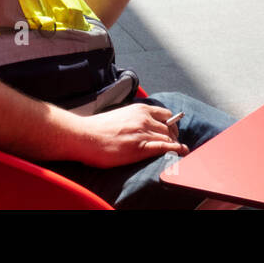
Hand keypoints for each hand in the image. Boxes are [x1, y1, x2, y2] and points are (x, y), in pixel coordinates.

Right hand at [73, 101, 188, 168]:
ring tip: (177, 152)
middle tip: (173, 146)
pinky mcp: (139, 147)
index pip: (166, 115)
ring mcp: (142, 132)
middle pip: (170, 128)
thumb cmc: (99, 128)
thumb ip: (136, 118)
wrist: (84, 136)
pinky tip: (179, 153)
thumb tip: (145, 125)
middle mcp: (144, 119)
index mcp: (140, 109)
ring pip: (168, 138)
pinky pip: (164, 147)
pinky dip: (174, 150)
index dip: (171, 125)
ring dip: (174, 145)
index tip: (171, 133)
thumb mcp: (122, 115)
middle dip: (174, 137)